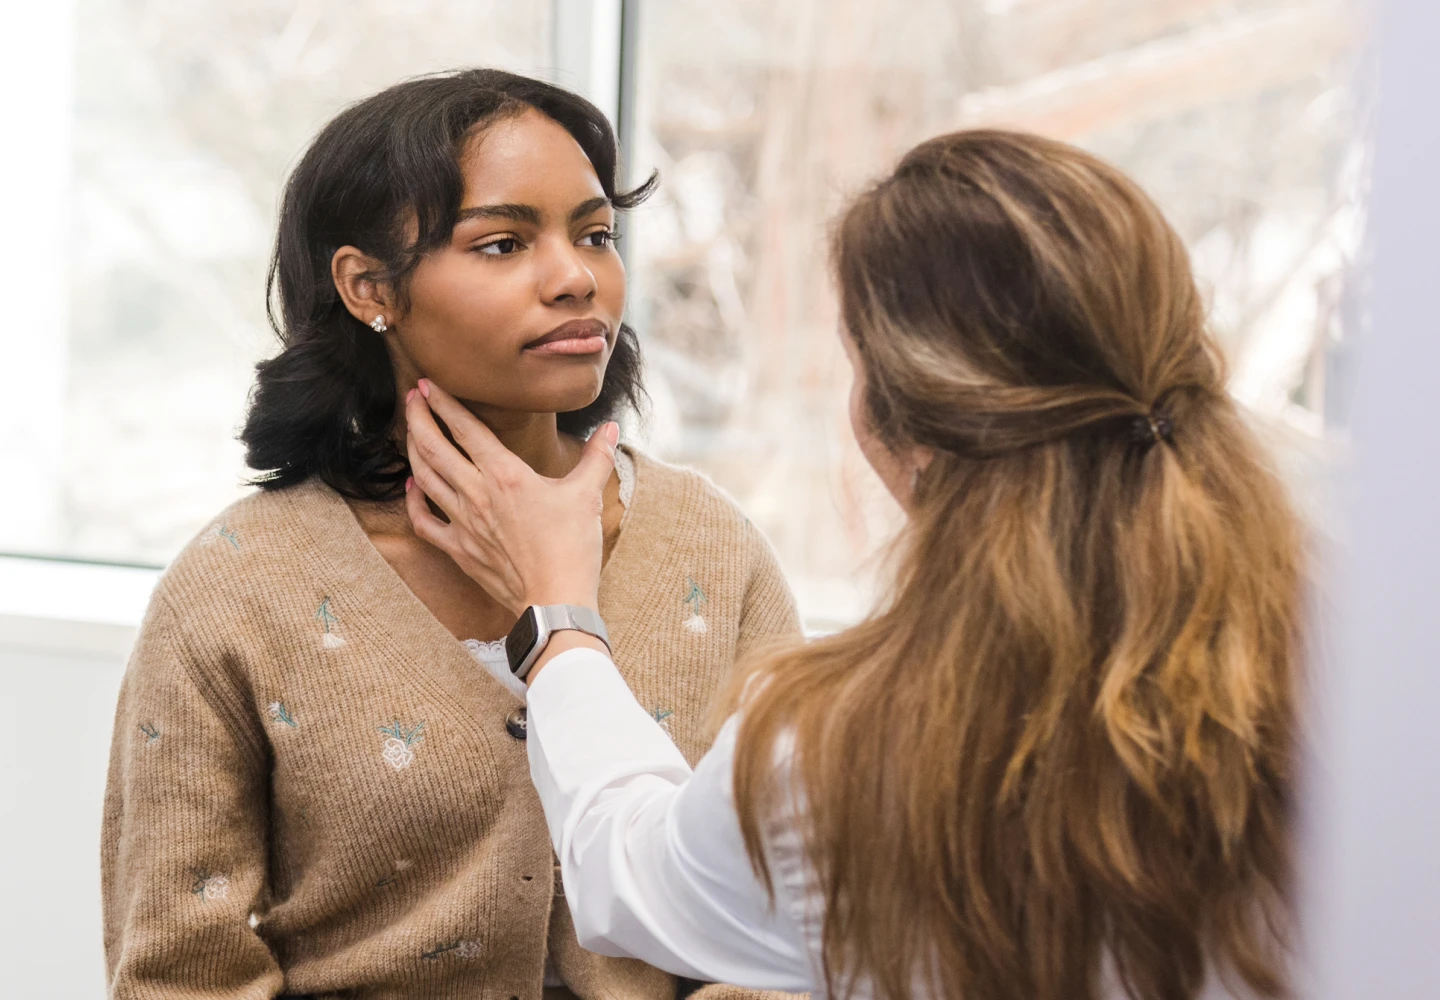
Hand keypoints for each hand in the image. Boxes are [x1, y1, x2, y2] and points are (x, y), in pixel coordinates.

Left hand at [402, 379, 617, 616]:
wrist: (556, 600)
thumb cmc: (572, 547)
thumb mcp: (587, 495)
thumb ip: (597, 456)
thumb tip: (611, 427)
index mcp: (506, 475)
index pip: (466, 429)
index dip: (443, 402)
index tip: (428, 384)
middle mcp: (477, 494)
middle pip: (434, 447)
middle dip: (419, 418)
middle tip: (412, 397)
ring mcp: (464, 523)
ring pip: (425, 478)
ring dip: (414, 450)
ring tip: (411, 432)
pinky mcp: (460, 549)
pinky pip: (424, 521)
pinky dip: (415, 501)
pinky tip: (414, 486)